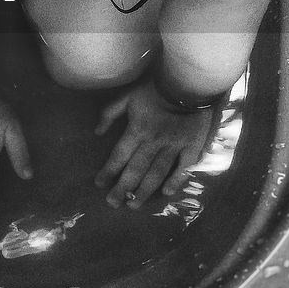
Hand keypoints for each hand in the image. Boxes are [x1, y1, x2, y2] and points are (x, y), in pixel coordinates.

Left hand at [94, 79, 215, 209]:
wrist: (188, 82)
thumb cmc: (156, 88)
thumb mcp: (128, 96)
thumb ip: (110, 113)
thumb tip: (96, 132)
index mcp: (137, 130)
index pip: (119, 156)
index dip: (108, 171)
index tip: (99, 184)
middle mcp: (154, 142)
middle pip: (135, 170)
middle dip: (122, 188)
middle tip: (113, 203)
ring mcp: (174, 146)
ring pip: (156, 173)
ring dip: (144, 191)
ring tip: (133, 205)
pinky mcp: (192, 147)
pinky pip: (183, 168)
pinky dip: (175, 181)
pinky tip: (166, 193)